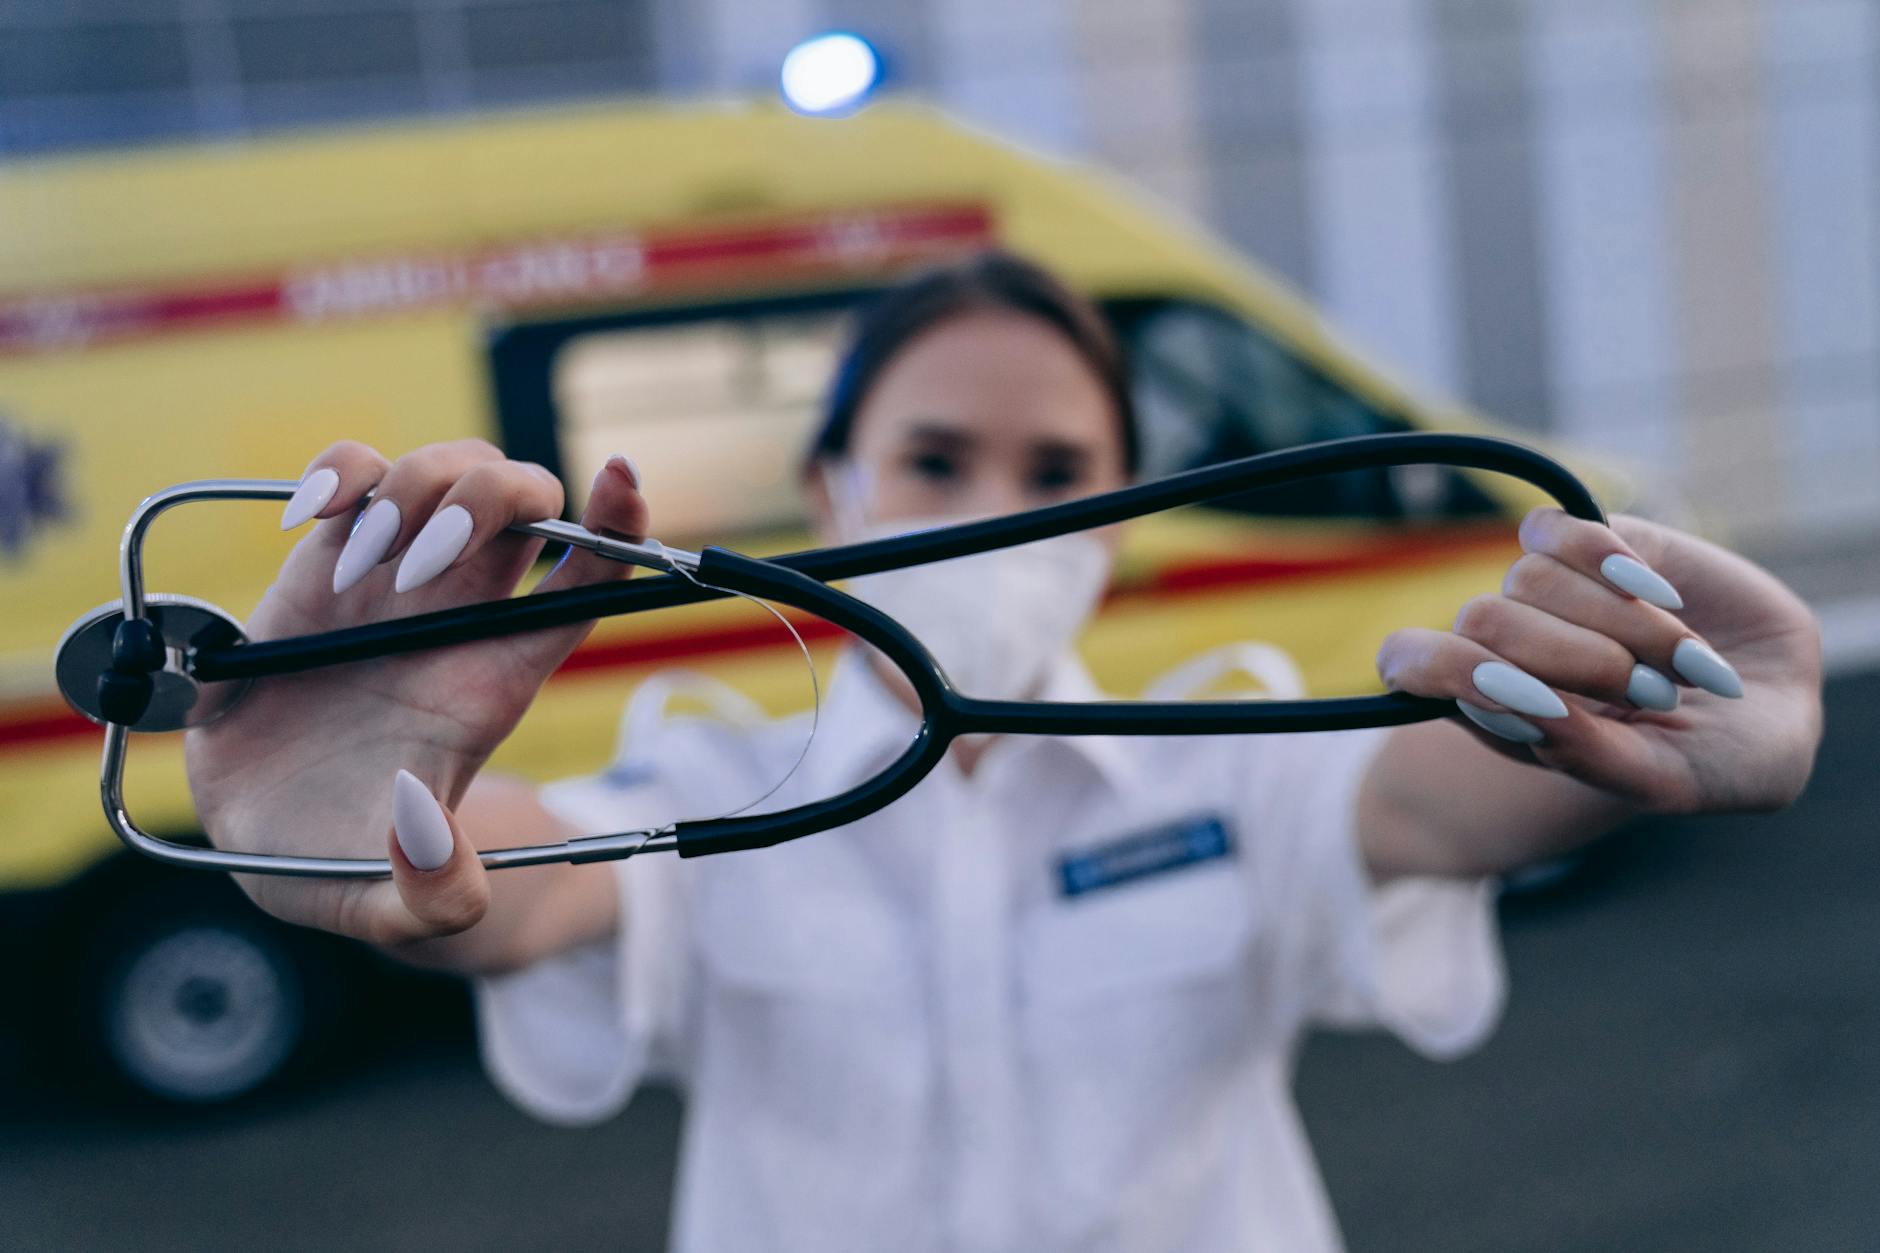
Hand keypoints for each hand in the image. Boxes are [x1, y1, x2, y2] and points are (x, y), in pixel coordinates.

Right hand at [184, 440, 647, 945]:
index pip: (591, 581)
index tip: (622, 479)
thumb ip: (429, 897)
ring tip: (355, 572)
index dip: (622, 525)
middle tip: (421, 572)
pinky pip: (353, 471)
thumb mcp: (386, 906)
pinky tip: (308, 522)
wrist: (254, 832)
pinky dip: (340, 471)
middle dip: (494, 500)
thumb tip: (430, 842)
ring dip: (414, 491)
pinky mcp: (322, 559)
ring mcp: (394, 577)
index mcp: (498, 677)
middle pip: (527, 502)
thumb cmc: (334, 860)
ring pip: (450, 471)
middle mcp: (459, 614)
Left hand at [1376, 508, 1823, 814]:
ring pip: (1528, 578)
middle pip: (1483, 621)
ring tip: (1680, 666)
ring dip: (1620, 626)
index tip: (1522, 692)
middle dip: (1574, 662)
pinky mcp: (1595, 542)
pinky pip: (1562, 530)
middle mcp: (1507, 646)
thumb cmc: (1715, 761)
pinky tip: (1663, 597)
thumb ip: (1584, 752)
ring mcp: (1547, 592)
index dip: (1445, 670)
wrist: (1786, 703)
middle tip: (1653, 698)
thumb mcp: (1662, 779)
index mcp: (1495, 710)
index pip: (1410, 666)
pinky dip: (1611, 562)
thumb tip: (1514, 700)